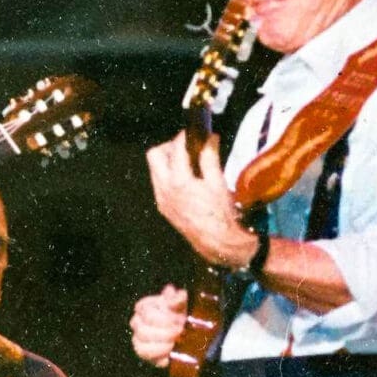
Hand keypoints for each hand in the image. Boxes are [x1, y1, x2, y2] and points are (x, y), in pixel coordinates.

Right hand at [129, 284, 187, 367]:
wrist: (181, 331)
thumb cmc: (177, 315)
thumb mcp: (180, 304)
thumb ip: (177, 297)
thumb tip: (170, 292)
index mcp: (143, 307)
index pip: (147, 313)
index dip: (164, 318)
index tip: (179, 319)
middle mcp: (136, 322)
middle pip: (144, 330)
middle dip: (165, 332)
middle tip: (180, 331)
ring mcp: (137, 337)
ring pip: (142, 344)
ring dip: (162, 344)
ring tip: (175, 342)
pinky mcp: (142, 351)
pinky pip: (145, 355)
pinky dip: (159, 354)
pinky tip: (170, 351)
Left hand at [146, 132, 256, 268]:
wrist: (217, 242)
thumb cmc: (221, 214)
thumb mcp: (218, 182)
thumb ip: (210, 157)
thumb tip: (209, 139)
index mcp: (179, 182)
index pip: (176, 149)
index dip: (185, 137)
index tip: (194, 134)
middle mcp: (165, 190)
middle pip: (155, 156)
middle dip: (169, 147)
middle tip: (187, 147)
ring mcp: (162, 200)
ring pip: (155, 170)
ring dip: (169, 161)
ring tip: (189, 162)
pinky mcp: (164, 208)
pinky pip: (159, 184)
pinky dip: (169, 175)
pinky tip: (187, 179)